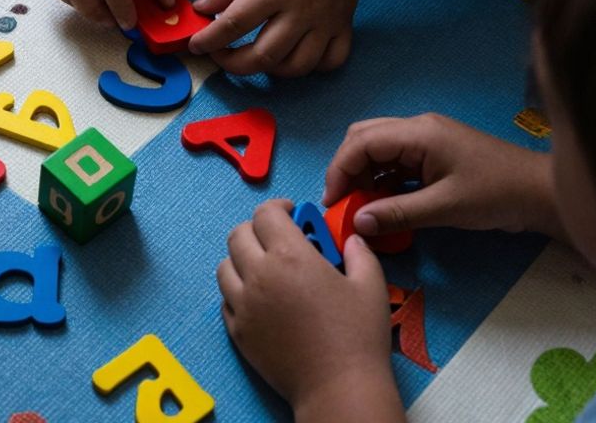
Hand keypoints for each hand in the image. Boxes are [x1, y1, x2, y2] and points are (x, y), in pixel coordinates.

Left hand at [187, 0, 370, 76]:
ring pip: (297, 67)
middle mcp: (302, 12)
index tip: (195, 45)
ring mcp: (326, 22)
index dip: (209, 40)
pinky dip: (311, 67)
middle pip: (264, 57)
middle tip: (220, 55)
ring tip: (254, 56)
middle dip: (234, 64)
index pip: (234, 26)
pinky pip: (331, 61)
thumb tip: (203, 9)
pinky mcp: (345, 24)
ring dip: (270, 70)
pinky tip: (294, 55)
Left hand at [218, 200, 402, 421]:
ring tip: (267, 268)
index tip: (291, 212)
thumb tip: (350, 239)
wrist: (338, 386)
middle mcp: (258, 275)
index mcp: (289, 256)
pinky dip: (238, 291)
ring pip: (225, 266)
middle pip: (238, 235)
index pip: (266, 214)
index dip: (278, 208)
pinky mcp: (237, 330)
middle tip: (278, 238)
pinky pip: (226, 299)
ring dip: (243, 260)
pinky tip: (260, 298)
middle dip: (257, 229)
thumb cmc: (358, 336)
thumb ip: (358, 253)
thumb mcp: (371, 286)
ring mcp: (243, 304)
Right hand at [323, 114, 561, 239]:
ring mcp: (426, 138)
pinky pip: (396, 159)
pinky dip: (383, 178)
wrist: (540, 194)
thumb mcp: (444, 208)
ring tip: (364, 206)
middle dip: (347, 169)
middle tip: (345, 202)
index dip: (339, 170)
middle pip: (363, 138)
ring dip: (365, 174)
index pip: (361, 142)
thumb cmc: (495, 195)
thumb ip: (396, 213)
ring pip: (378, 148)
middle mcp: (417, 128)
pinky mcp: (434, 152)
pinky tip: (385, 201)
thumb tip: (357, 223)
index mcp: (418, 132)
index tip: (333, 202)